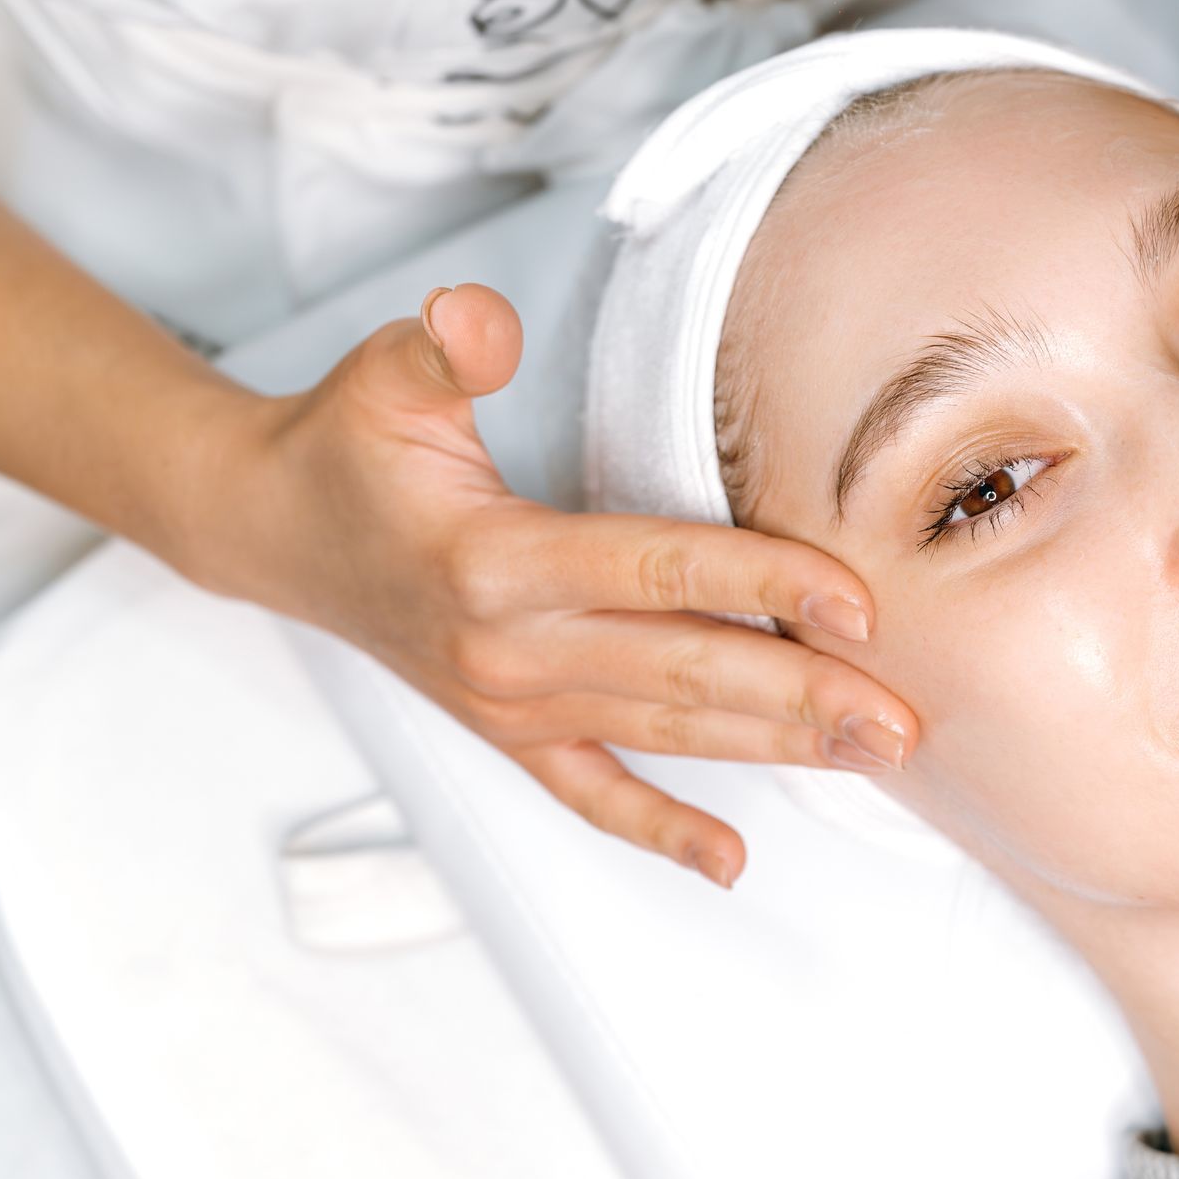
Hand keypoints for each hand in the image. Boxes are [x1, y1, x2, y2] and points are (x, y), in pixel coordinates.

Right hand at [197, 284, 917, 888]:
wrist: (272, 533)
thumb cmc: (344, 448)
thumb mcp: (383, 377)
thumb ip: (442, 346)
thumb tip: (480, 318)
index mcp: (496, 560)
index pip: (656, 568)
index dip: (761, 581)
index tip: (856, 602)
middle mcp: (511, 649)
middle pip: (684, 672)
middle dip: (803, 696)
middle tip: (906, 720)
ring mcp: (513, 704)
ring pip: (663, 734)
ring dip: (772, 751)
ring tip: (871, 760)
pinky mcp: (510, 730)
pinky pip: (592, 794)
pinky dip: (660, 828)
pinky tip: (730, 860)